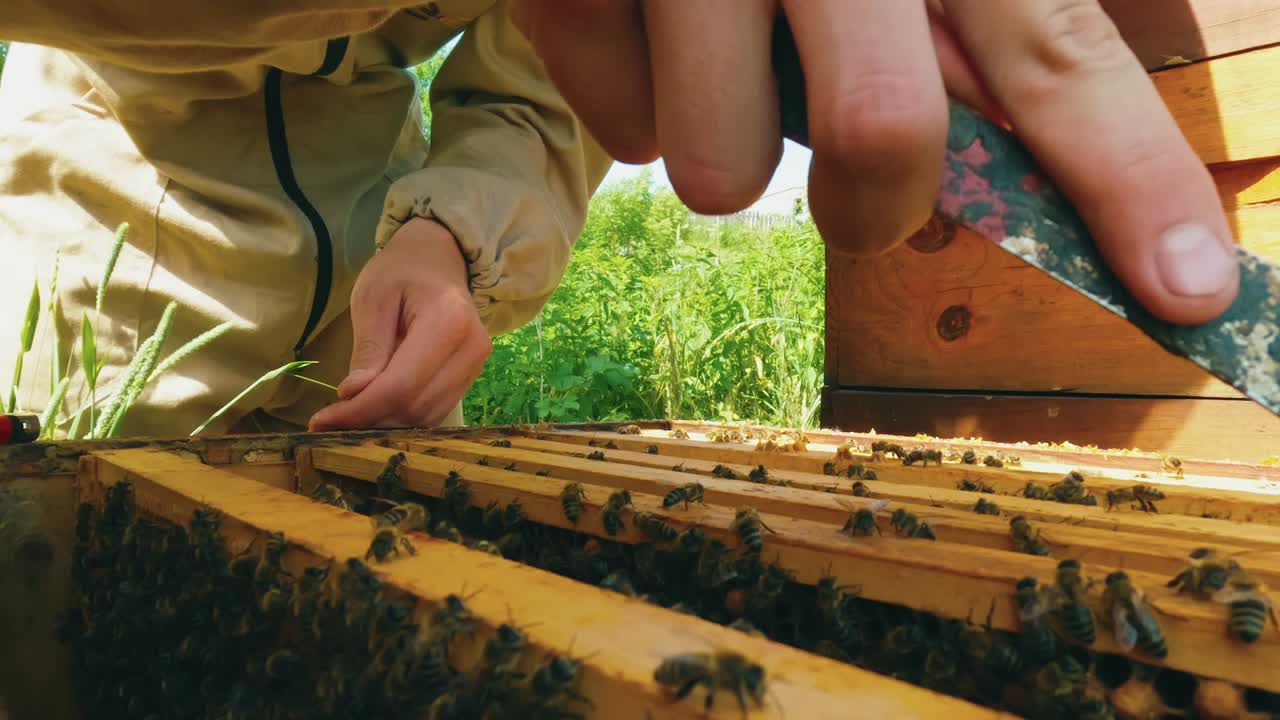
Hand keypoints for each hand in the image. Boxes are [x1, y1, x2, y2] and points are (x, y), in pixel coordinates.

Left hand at [307, 218, 491, 430]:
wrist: (438, 259)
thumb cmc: (400, 271)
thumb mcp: (372, 299)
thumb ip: (367, 348)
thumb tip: (353, 395)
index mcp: (447, 322)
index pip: (401, 385)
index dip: (361, 410)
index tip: (322, 421)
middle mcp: (471, 349)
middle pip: (415, 406)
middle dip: (369, 420)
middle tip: (329, 422)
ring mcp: (476, 365)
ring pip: (427, 416)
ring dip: (385, 423)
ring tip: (348, 417)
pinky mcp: (470, 375)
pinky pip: (435, 410)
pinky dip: (402, 417)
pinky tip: (374, 409)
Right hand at [513, 1, 1239, 325]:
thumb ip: (1003, 18)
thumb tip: (1083, 115)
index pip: (1059, 55)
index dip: (1131, 182)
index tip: (1192, 295)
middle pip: (880, 140)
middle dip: (868, 210)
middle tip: (853, 192)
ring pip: (720, 172)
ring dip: (728, 153)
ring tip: (722, 72)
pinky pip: (618, 129)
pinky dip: (634, 109)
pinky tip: (649, 39)